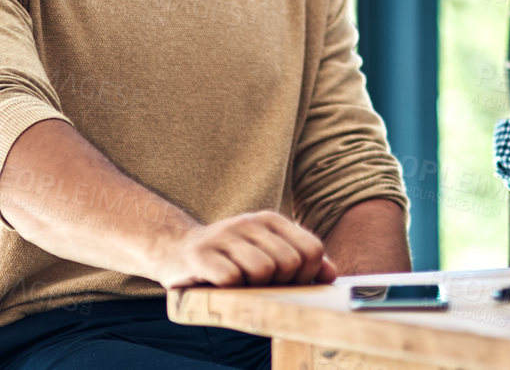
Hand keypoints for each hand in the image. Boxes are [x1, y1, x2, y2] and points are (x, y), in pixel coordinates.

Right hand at [148, 211, 336, 288]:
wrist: (177, 251)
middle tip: (262, 285)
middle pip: (289, 263)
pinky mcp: (200, 255)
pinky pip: (231, 278)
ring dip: (255, 286)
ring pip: (263, 270)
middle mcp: (249, 222)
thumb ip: (302, 263)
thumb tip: (331, 275)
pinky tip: (221, 284)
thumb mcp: (268, 253)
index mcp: (271, 220)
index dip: (307, 275)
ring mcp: (224, 236)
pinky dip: (231, 289)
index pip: (311, 249)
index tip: (289, 282)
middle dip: (281, 283)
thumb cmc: (230, 258)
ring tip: (242, 283)